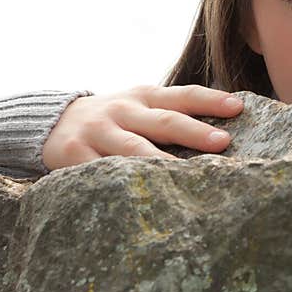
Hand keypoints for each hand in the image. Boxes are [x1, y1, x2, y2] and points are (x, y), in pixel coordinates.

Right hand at [41, 84, 243, 169]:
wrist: (53, 121)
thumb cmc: (115, 117)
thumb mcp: (140, 105)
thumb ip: (172, 112)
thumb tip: (225, 129)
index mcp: (144, 96)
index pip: (183, 96)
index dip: (210, 100)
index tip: (237, 108)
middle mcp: (124, 110)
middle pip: (163, 121)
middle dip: (193, 131)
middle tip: (222, 142)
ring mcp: (99, 132)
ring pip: (134, 149)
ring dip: (161, 161)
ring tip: (186, 175)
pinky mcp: (76, 155)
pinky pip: (103, 171)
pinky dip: (123, 181)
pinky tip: (143, 195)